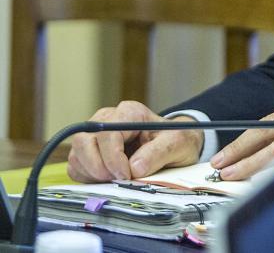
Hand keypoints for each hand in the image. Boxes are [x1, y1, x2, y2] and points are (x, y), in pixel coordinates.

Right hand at [67, 101, 203, 182]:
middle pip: (84, 141)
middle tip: (117, 180)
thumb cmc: (176, 140)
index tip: (126, 175)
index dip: (113, 157)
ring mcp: (94, 135)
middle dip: (98, 166)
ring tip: (116, 180)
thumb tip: (134, 168)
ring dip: (92, 174)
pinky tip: (107, 180)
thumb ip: (158, 153)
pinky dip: (87, 178)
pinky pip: (75, 167)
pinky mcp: (89, 152)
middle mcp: (107, 119)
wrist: (174, 146)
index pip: (107, 133)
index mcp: (129, 112)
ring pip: (76, 155)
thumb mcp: (178, 143)